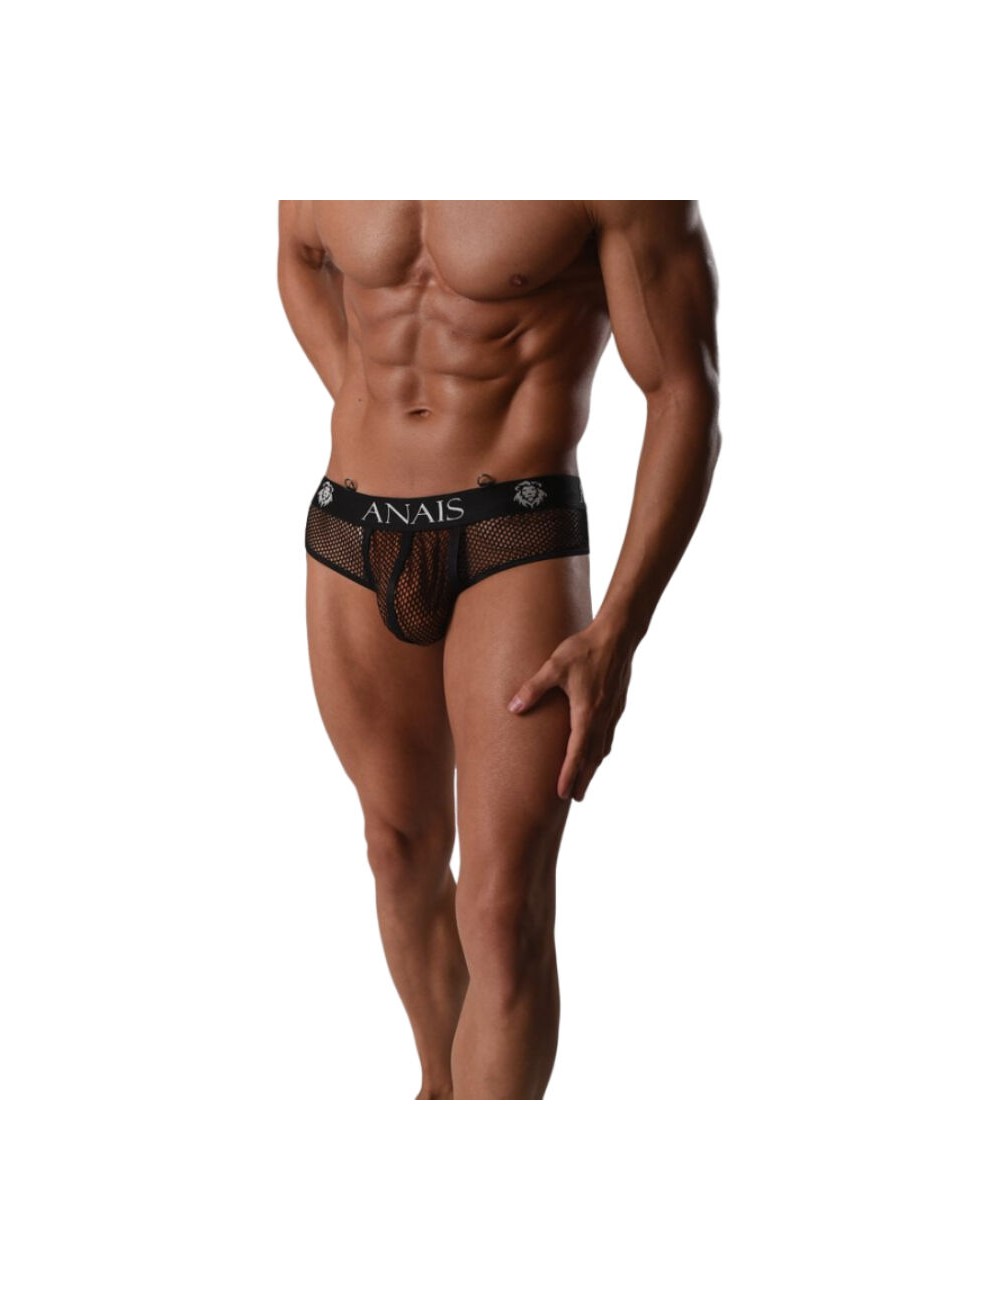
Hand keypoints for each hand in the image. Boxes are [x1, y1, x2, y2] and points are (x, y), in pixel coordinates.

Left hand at [507, 621, 634, 801]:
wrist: (618, 635)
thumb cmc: (584, 649)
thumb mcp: (554, 666)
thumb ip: (533, 688)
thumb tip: (512, 708)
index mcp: (586, 712)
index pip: (576, 752)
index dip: (568, 775)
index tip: (562, 794)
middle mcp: (602, 717)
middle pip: (592, 757)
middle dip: (583, 779)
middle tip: (575, 799)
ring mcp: (612, 712)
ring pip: (603, 747)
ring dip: (593, 766)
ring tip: (585, 780)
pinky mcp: (617, 704)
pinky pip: (609, 735)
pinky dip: (601, 749)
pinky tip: (597, 750)